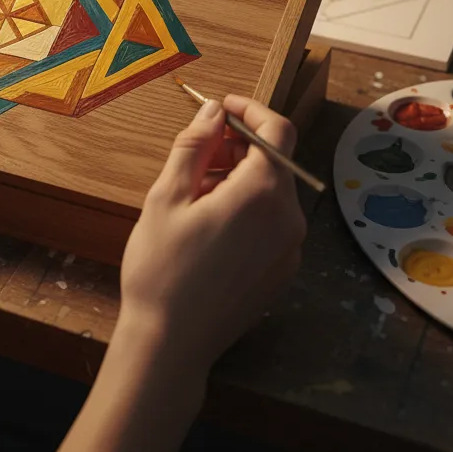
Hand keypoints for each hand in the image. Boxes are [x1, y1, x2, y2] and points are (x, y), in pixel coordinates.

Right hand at [118, 95, 305, 377]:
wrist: (171, 343)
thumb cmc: (162, 268)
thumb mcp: (167, 196)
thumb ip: (193, 145)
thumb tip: (212, 112)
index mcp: (262, 195)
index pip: (276, 130)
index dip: (249, 110)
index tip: (219, 108)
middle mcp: (288, 219)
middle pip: (274, 161)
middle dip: (236, 146)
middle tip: (193, 152)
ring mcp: (290, 249)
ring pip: (271, 191)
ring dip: (237, 177)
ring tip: (192, 192)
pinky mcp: (282, 270)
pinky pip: (271, 221)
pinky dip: (245, 206)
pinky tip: (206, 222)